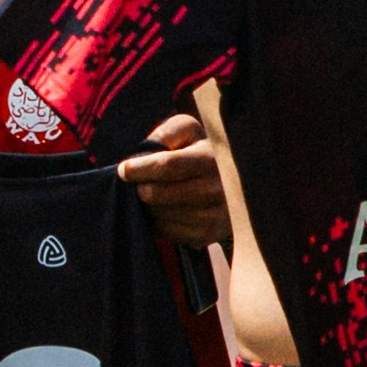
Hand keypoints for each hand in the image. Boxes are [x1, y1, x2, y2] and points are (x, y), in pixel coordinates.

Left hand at [116, 104, 236, 247]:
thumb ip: (168, 132)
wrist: (241, 184)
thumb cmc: (204, 152)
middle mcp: (215, 190)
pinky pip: (165, 230)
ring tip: (161, 194)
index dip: (138, 169)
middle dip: (141, 187)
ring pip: (157, 214)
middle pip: (155, 194)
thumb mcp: (191, 131)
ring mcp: (212, 216)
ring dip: (150, 205)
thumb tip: (144, 153)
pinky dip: (160, 220)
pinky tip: (170, 208)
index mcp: (210, 160)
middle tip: (144, 181)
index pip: (166, 166)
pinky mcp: (207, 235)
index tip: (124, 170)